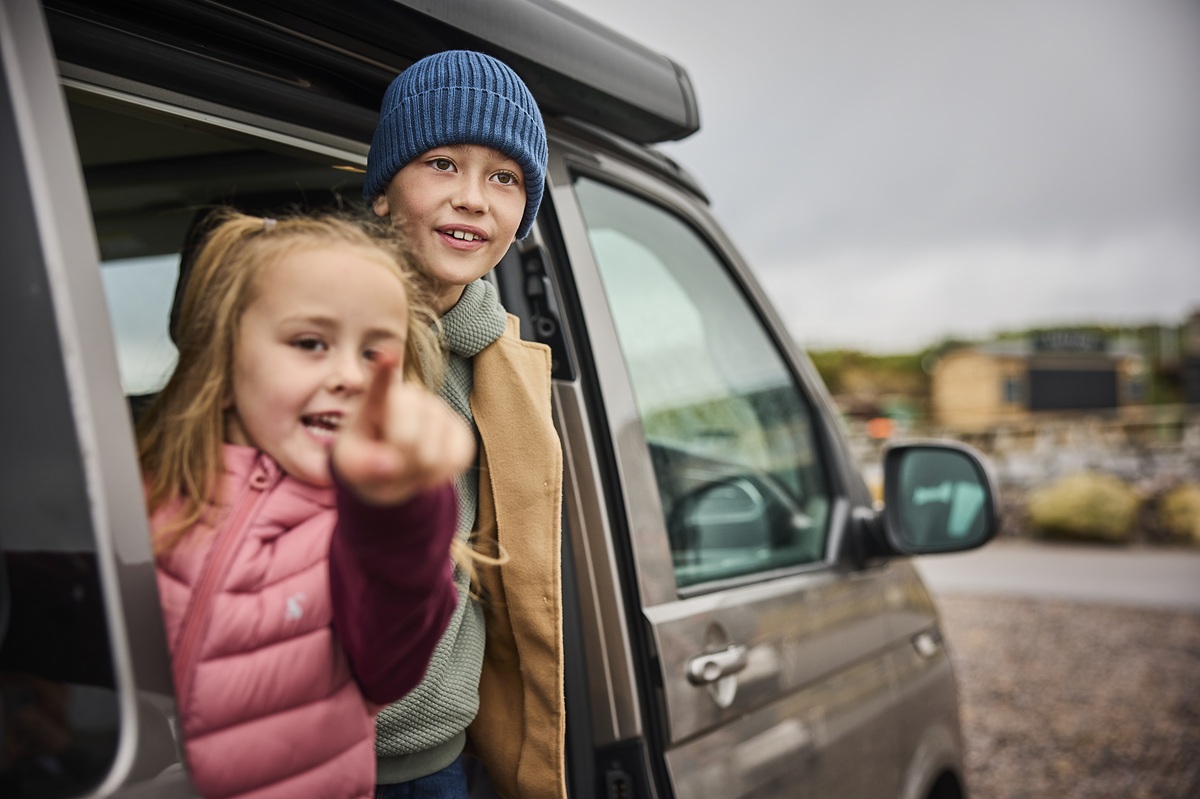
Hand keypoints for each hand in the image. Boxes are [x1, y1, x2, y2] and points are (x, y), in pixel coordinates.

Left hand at [332, 352, 474, 505]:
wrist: (390, 468)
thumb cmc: (366, 461)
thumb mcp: (351, 466)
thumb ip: (362, 466)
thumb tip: (390, 465)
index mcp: (376, 401)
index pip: (381, 383)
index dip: (386, 368)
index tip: (387, 354)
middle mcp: (411, 398)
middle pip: (408, 437)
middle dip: (397, 460)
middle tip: (389, 462)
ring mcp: (438, 411)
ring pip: (432, 455)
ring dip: (417, 471)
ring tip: (407, 464)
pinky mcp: (460, 431)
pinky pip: (455, 460)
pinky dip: (438, 475)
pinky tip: (427, 467)